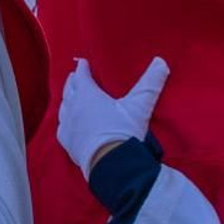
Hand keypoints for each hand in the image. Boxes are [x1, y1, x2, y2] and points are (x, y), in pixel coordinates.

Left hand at [57, 57, 168, 178]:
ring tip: (69, 96)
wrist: (110, 162)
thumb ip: (150, 84)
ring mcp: (67, 124)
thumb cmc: (124, 130)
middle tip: (74, 76)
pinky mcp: (66, 142)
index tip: (83, 63)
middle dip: (73, 81)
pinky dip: (64, 121)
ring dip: (67, 99)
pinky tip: (66, 122)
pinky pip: (62, 127)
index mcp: (87, 94)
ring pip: (63, 107)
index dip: (82, 68)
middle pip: (69, 89)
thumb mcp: (139, 106)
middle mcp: (73, 106)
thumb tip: (161, 61)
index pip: (82, 76)